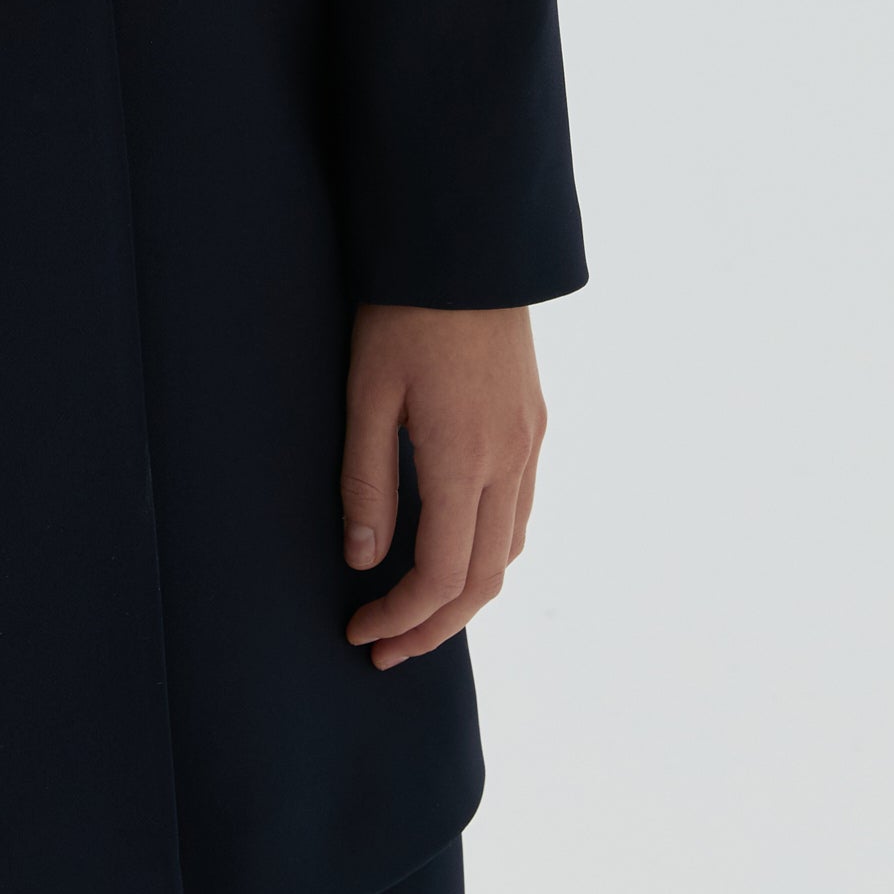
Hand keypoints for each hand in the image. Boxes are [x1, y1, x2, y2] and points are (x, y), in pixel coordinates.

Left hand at [340, 304, 545, 668]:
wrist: (465, 245)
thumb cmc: (402, 313)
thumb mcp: (366, 394)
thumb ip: (366, 482)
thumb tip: (363, 560)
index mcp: (464, 458)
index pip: (439, 575)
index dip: (400, 617)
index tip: (360, 632)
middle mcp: (510, 461)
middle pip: (483, 580)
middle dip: (432, 626)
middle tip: (383, 649)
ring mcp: (530, 443)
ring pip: (510, 551)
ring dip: (465, 595)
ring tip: (414, 613)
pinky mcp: (534, 424)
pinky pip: (520, 512)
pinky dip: (489, 551)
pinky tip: (454, 551)